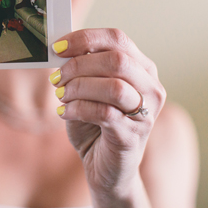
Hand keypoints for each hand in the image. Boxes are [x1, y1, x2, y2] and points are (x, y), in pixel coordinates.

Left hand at [50, 29, 164, 207]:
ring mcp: (146, 112)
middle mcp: (151, 87)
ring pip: (113, 86)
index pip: (118, 39)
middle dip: (78, 65)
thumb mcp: (90, 91)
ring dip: (79, 87)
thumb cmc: (98, 126)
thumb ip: (83, 69)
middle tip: (57, 77)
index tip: (57, 47)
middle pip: (117, 59)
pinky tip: (65, 113)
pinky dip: (78, 109)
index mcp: (143, 69)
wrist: (108, 170)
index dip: (85, 38)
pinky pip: (103, 113)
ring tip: (62, 96)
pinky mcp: (132, 135)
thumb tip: (60, 51)